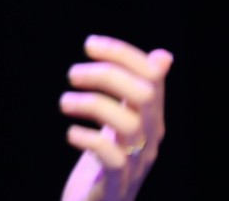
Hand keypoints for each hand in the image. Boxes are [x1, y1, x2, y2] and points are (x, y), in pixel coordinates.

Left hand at [59, 35, 172, 200]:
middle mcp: (149, 139)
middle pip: (143, 94)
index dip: (122, 53)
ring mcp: (135, 162)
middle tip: (73, 74)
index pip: (151, 76)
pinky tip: (72, 134)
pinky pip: (111, 157)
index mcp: (151, 119)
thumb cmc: (108, 162)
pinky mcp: (115, 184)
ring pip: (127, 123)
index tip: (90, 44)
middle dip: (107, 74)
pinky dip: (88, 139)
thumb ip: (137, 92)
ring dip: (91, 103)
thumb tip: (164, 56)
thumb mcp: (122, 122)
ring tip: (65, 103)